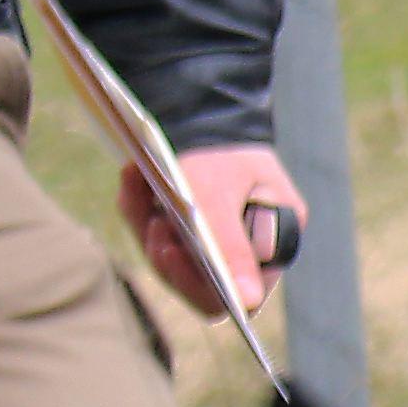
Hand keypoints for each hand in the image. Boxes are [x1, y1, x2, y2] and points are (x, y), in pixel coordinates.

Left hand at [129, 142, 302, 315]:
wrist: (199, 104)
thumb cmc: (219, 150)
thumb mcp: (218, 197)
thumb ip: (232, 249)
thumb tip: (248, 302)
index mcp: (272, 242)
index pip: (238, 293)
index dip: (201, 286)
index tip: (171, 253)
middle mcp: (246, 247)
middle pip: (196, 279)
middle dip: (165, 251)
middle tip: (153, 220)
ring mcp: (214, 236)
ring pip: (168, 255)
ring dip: (146, 223)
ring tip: (139, 182)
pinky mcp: (185, 223)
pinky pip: (153, 231)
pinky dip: (139, 206)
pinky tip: (135, 177)